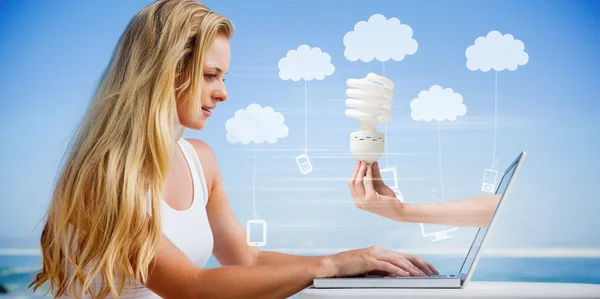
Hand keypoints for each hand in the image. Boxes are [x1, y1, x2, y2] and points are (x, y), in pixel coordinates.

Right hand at [322, 246, 437, 277]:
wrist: (333, 265)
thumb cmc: (350, 269)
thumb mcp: (370, 269)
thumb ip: (383, 271)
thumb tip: (398, 276)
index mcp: (382, 252)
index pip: (406, 256)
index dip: (420, 263)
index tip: (431, 270)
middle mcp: (380, 250)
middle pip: (407, 256)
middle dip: (422, 265)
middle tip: (433, 273)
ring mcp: (374, 254)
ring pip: (399, 260)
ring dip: (412, 269)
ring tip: (422, 276)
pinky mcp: (368, 260)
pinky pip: (387, 265)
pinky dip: (398, 270)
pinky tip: (405, 275)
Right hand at [349, 161, 404, 220]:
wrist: (397, 209)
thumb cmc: (388, 199)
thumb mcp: (378, 186)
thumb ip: (374, 176)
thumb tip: (371, 164)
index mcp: (358, 200)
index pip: (352, 185)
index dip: (354, 173)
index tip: (358, 164)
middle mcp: (359, 202)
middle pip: (352, 183)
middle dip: (356, 170)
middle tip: (361, 161)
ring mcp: (364, 201)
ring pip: (357, 182)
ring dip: (361, 170)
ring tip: (365, 162)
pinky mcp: (371, 198)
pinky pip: (367, 182)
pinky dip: (369, 173)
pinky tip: (371, 167)